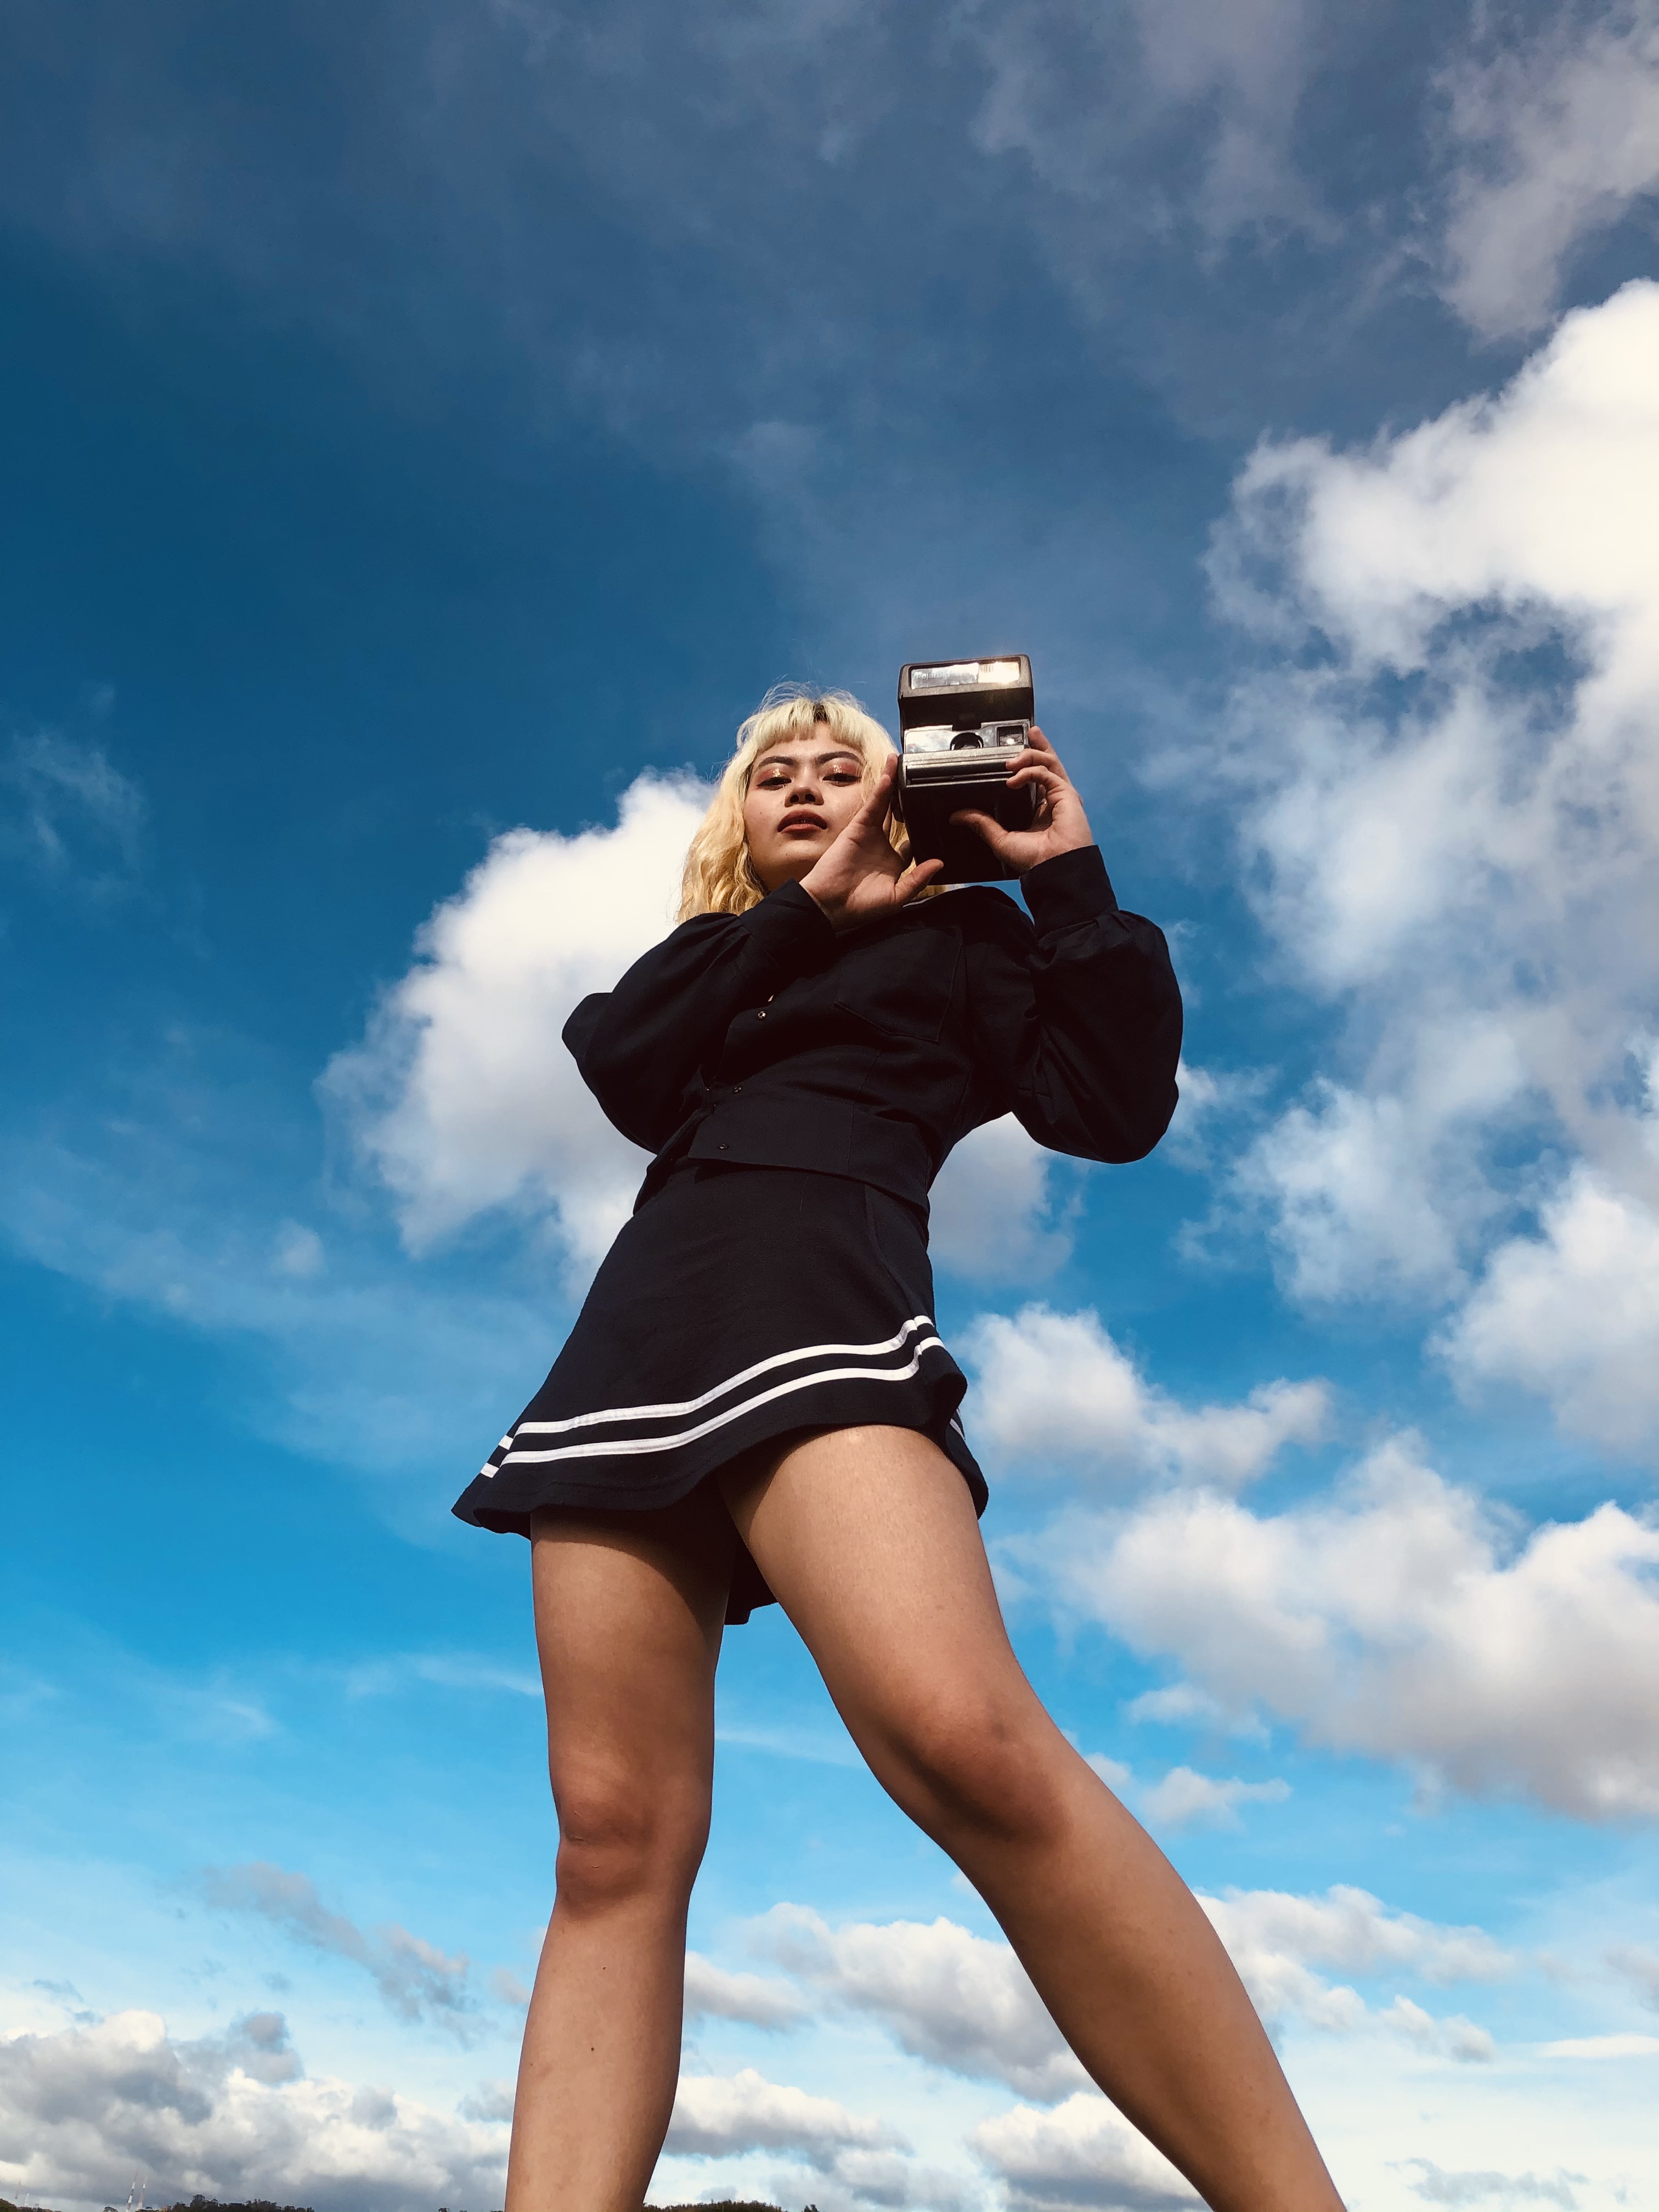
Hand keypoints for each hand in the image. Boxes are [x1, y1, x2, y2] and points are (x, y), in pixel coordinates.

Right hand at [799, 754, 943, 929]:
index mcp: (894, 863)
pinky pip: (872, 807)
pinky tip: (888, 777)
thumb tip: (939, 863)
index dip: (923, 829)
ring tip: (899, 762)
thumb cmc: (861, 907)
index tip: (937, 817)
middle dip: (907, 798)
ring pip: (885, 806)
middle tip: (918, 779)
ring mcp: (869, 835)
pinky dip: (880, 792)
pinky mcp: (857, 829)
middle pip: (898, 816)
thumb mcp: (897, 897)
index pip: (912, 841)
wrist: (830, 906)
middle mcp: (882, 846)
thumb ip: (918, 879)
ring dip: (891, 784)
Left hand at [950, 726, 1093, 874]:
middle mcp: (1053, 800)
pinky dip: (1030, 771)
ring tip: (1010, 761)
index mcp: (1040, 810)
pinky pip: (1047, 773)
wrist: (1052, 869)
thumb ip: (982, 824)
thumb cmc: (1034, 860)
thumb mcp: (1000, 839)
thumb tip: (957, 816)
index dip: (1027, 763)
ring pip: (1049, 763)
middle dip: (1037, 746)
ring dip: (1029, 756)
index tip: (1013, 755)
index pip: (1036, 778)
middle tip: (1026, 734)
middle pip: (1048, 764)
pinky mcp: (1067, 794)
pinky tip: (1014, 779)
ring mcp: (1062, 796)